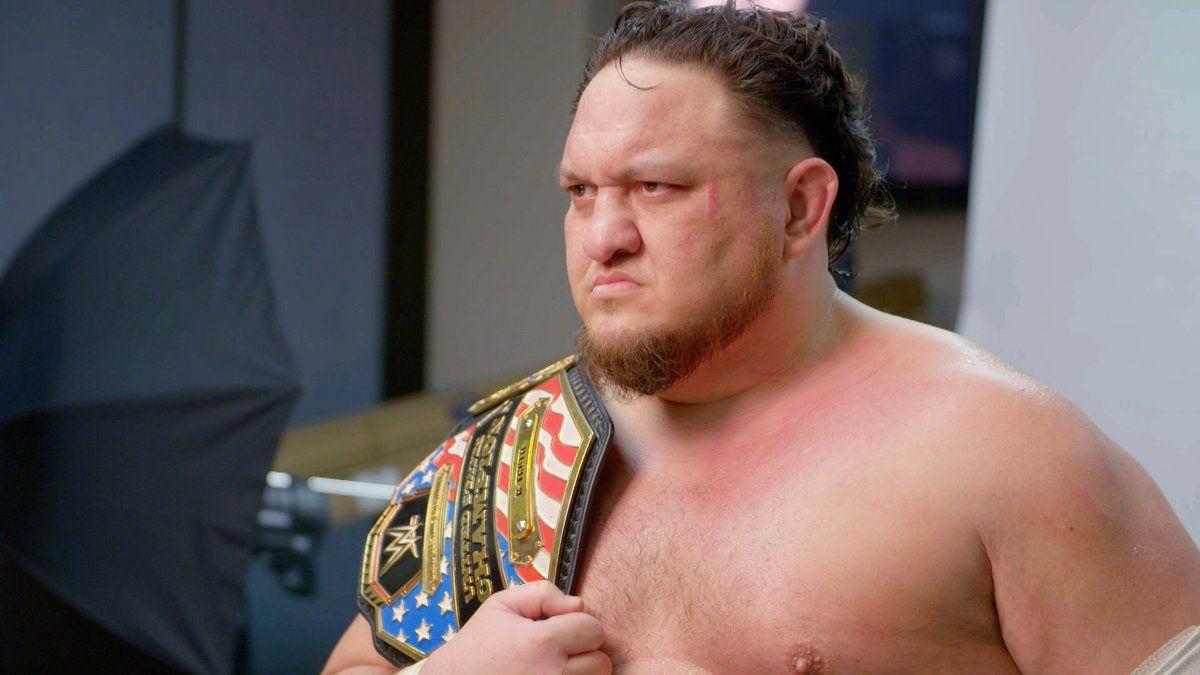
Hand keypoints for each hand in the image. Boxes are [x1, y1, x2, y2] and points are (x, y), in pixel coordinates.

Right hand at [420, 581, 609, 673]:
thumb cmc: (479, 645)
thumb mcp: (503, 605)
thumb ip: (544, 593)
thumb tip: (578, 604)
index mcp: (542, 642)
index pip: (594, 629)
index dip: (581, 625)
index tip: (562, 629)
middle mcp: (552, 674)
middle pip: (601, 662)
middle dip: (586, 653)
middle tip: (561, 652)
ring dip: (581, 673)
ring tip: (556, 667)